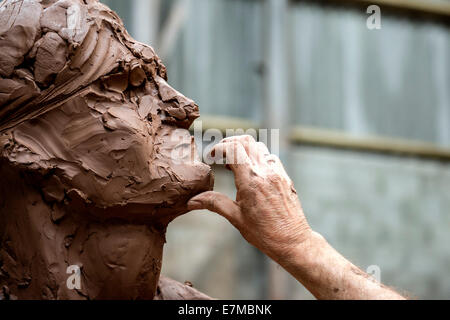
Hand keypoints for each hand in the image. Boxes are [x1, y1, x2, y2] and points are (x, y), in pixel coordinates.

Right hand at [187, 135, 310, 262]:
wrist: (292, 241)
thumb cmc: (263, 233)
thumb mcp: (235, 217)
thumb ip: (214, 203)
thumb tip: (192, 201)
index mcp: (250, 181)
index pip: (232, 148)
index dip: (218, 148)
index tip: (211, 157)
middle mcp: (265, 172)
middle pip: (245, 141)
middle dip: (229, 143)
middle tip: (220, 155)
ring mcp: (277, 172)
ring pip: (259, 147)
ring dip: (244, 149)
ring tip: (234, 164)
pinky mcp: (285, 177)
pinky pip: (270, 157)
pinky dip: (257, 157)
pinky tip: (251, 172)